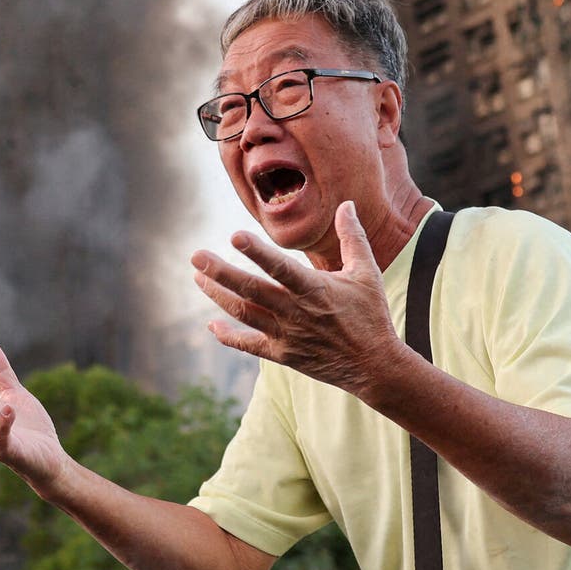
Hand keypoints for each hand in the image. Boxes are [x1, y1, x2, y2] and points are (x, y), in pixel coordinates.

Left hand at [191, 200, 403, 397]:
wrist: (374, 366)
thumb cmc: (370, 314)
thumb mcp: (366, 272)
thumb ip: (353, 237)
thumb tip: (346, 203)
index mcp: (315, 289)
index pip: (280, 268)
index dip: (257, 252)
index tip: (234, 236)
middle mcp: (295, 312)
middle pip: (251, 290)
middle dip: (221, 273)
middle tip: (196, 256)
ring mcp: (286, 335)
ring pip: (244, 314)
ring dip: (218, 295)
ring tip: (197, 278)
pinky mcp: (283, 355)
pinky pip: (249, 345)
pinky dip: (228, 337)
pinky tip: (212, 325)